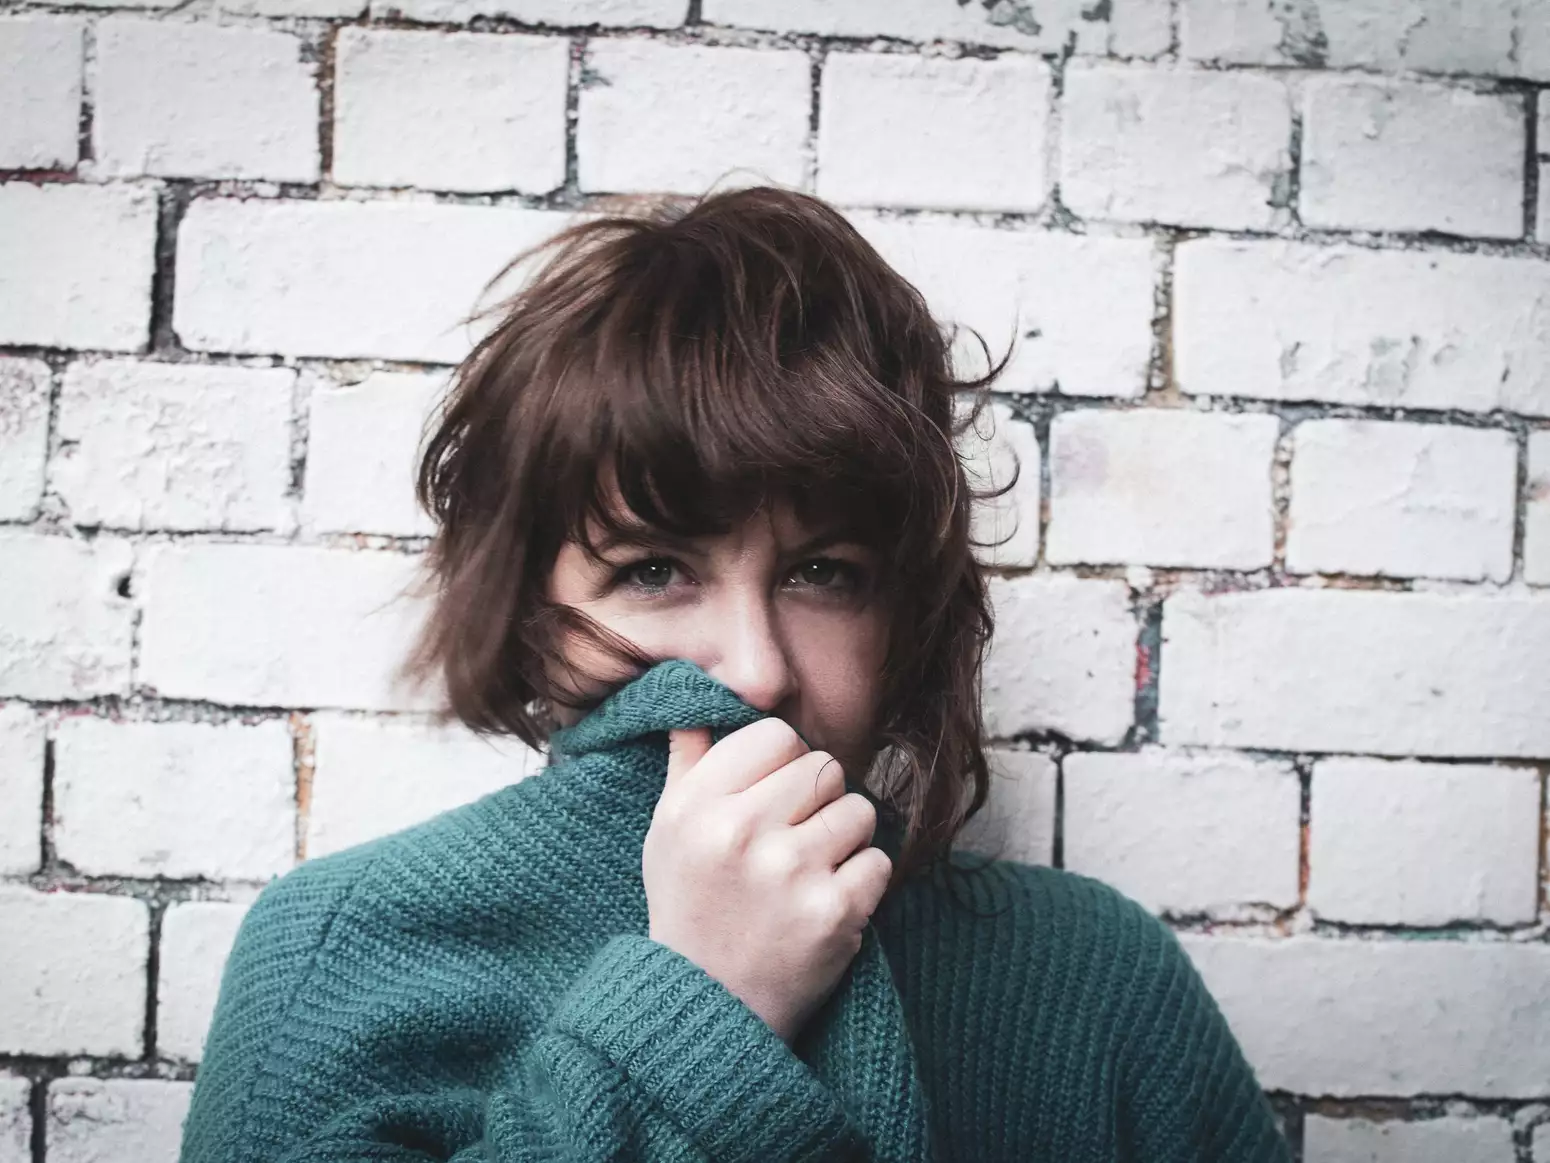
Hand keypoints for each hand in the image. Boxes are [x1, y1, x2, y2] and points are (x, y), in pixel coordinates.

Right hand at [642, 718, 892, 1043]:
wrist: (710, 1006)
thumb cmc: (692, 907)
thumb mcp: (668, 833)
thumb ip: (689, 763)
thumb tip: (701, 703)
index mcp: (698, 804)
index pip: (776, 735)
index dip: (784, 763)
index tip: (775, 797)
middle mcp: (741, 831)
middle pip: (824, 766)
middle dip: (818, 800)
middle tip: (795, 839)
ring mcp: (789, 871)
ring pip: (858, 810)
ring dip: (845, 839)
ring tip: (810, 871)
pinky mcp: (834, 911)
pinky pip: (878, 861)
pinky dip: (862, 883)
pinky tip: (827, 903)